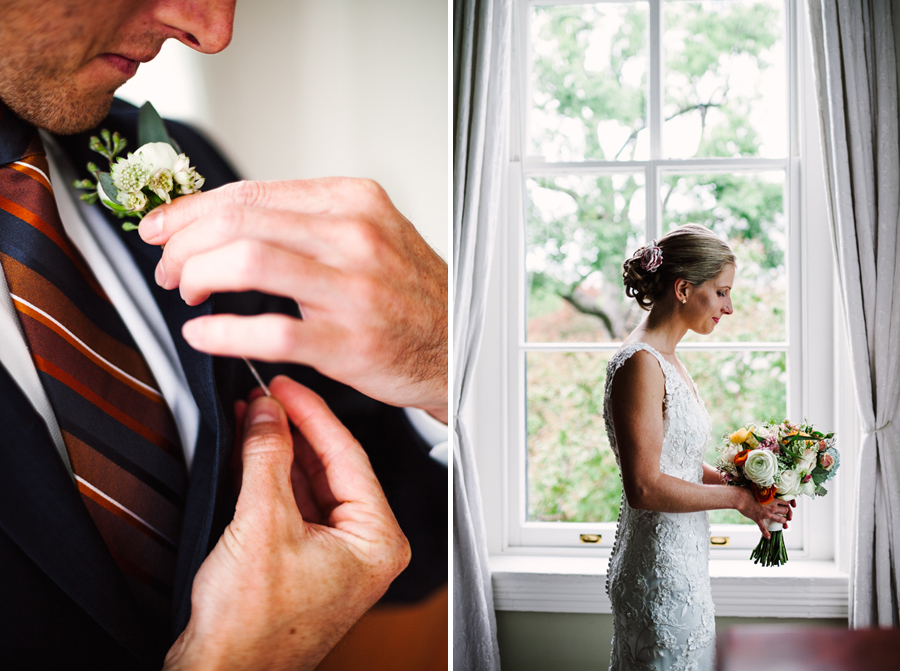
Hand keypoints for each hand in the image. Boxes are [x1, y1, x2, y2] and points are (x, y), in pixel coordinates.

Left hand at [139, 178, 447, 422]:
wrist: (458, 346)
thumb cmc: (408, 294)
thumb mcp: (369, 234)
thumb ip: (305, 221)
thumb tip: (226, 220)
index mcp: (355, 202)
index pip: (251, 192)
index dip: (192, 209)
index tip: (165, 227)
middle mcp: (356, 236)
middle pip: (239, 220)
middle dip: (183, 242)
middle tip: (168, 265)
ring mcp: (354, 289)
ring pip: (247, 262)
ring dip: (196, 275)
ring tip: (185, 292)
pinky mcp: (349, 342)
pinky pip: (269, 331)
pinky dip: (222, 332)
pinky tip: (202, 335)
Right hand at [162, 375, 410, 670]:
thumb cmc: (252, 628)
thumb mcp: (261, 524)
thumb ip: (267, 458)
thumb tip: (269, 413)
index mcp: (377, 540)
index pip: (348, 456)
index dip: (313, 414)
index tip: (287, 387)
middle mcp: (365, 548)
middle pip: (331, 467)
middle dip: (295, 431)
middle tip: (268, 398)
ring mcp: (338, 556)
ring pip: (311, 484)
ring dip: (281, 451)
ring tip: (256, 416)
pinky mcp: (309, 561)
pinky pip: (296, 506)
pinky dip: (273, 478)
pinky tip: (254, 451)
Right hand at [735, 487, 795, 537]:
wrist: (739, 497)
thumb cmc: (747, 490)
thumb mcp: (759, 487)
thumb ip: (765, 487)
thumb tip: (767, 483)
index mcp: (773, 498)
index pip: (787, 501)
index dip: (790, 503)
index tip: (790, 504)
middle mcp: (772, 506)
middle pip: (786, 510)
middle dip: (787, 512)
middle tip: (787, 513)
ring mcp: (766, 514)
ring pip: (780, 519)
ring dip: (783, 521)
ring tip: (784, 522)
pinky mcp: (759, 519)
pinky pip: (763, 528)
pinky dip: (766, 533)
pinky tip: (768, 537)